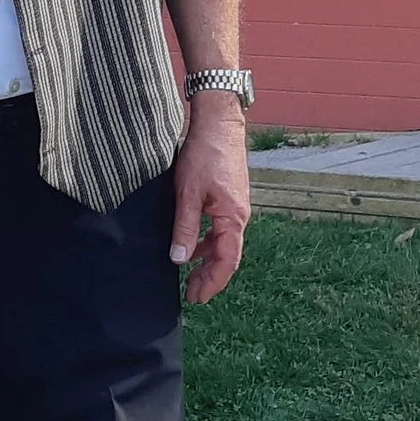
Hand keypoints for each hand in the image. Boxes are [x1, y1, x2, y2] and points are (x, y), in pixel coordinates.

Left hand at [169, 96, 250, 305]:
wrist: (218, 122)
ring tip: (189, 276)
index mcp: (233, 218)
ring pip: (223, 243)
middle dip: (209, 277)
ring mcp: (236, 207)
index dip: (212, 283)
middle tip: (191, 295)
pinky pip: (220, 229)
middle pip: (227, 256)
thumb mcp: (188, 194)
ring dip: (207, 260)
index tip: (197, 298)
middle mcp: (239, 216)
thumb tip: (179, 259)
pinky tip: (193, 245)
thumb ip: (185, 228)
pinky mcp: (229, 198)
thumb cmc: (204, 154)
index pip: (226, 261)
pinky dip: (207, 242)